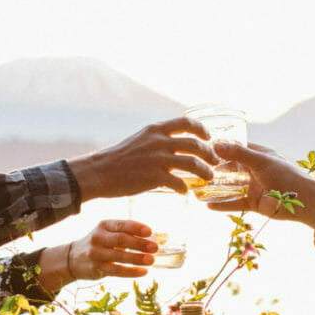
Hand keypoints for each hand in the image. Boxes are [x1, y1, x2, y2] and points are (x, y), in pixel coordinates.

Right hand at [38, 219, 158, 293]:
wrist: (73, 259)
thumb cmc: (99, 243)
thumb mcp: (107, 232)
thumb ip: (125, 232)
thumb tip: (151, 237)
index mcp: (104, 225)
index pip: (121, 225)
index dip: (136, 228)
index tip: (150, 232)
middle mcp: (98, 237)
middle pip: (121, 239)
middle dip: (139, 244)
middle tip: (155, 247)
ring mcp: (96, 253)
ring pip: (119, 256)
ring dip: (137, 258)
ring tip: (152, 260)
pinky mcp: (96, 268)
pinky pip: (116, 271)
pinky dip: (131, 272)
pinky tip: (144, 272)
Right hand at [63, 118, 216, 199]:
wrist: (99, 172)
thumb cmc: (118, 159)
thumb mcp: (140, 140)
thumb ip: (157, 140)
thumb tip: (175, 144)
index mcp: (155, 130)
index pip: (186, 122)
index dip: (202, 129)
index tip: (209, 138)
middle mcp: (159, 141)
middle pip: (195, 144)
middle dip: (210, 154)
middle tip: (215, 162)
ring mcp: (157, 159)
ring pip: (192, 164)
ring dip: (204, 172)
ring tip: (208, 178)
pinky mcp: (154, 177)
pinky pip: (179, 183)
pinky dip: (185, 188)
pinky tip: (185, 191)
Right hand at [206, 142, 314, 225]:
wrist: (302, 201)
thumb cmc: (284, 175)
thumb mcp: (260, 160)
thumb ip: (238, 153)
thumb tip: (216, 145)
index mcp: (259, 155)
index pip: (238, 148)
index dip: (223, 148)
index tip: (204, 148)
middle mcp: (255, 170)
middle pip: (231, 168)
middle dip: (216, 169)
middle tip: (196, 168)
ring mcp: (254, 187)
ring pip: (231, 186)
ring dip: (216, 187)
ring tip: (197, 187)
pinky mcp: (253, 203)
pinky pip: (234, 203)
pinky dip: (222, 204)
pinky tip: (207, 205)